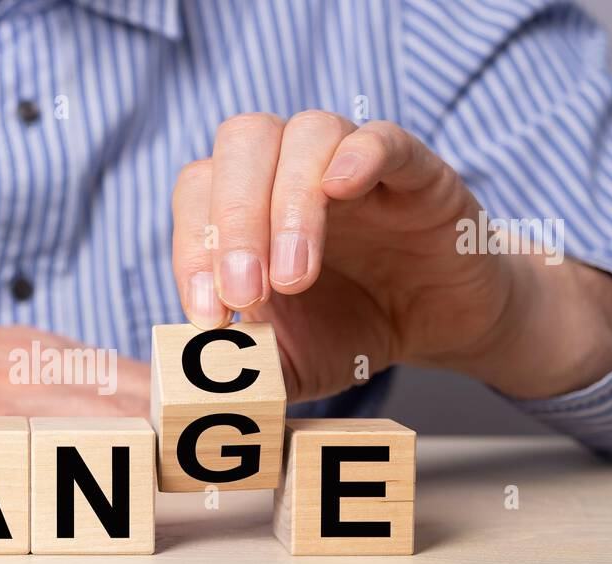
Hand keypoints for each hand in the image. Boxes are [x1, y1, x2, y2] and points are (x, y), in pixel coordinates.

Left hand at [171, 111, 611, 401]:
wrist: (437, 328)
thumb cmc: (347, 332)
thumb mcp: (280, 363)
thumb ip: (233, 365)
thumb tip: (174, 382)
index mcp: (247, 204)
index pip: (198, 193)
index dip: (192, 250)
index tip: (208, 317)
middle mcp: (290, 170)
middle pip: (241, 145)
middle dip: (233, 221)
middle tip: (246, 294)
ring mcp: (351, 164)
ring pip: (304, 134)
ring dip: (288, 204)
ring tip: (295, 279)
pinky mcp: (414, 172)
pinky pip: (382, 138)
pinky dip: (357, 154)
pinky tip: (341, 189)